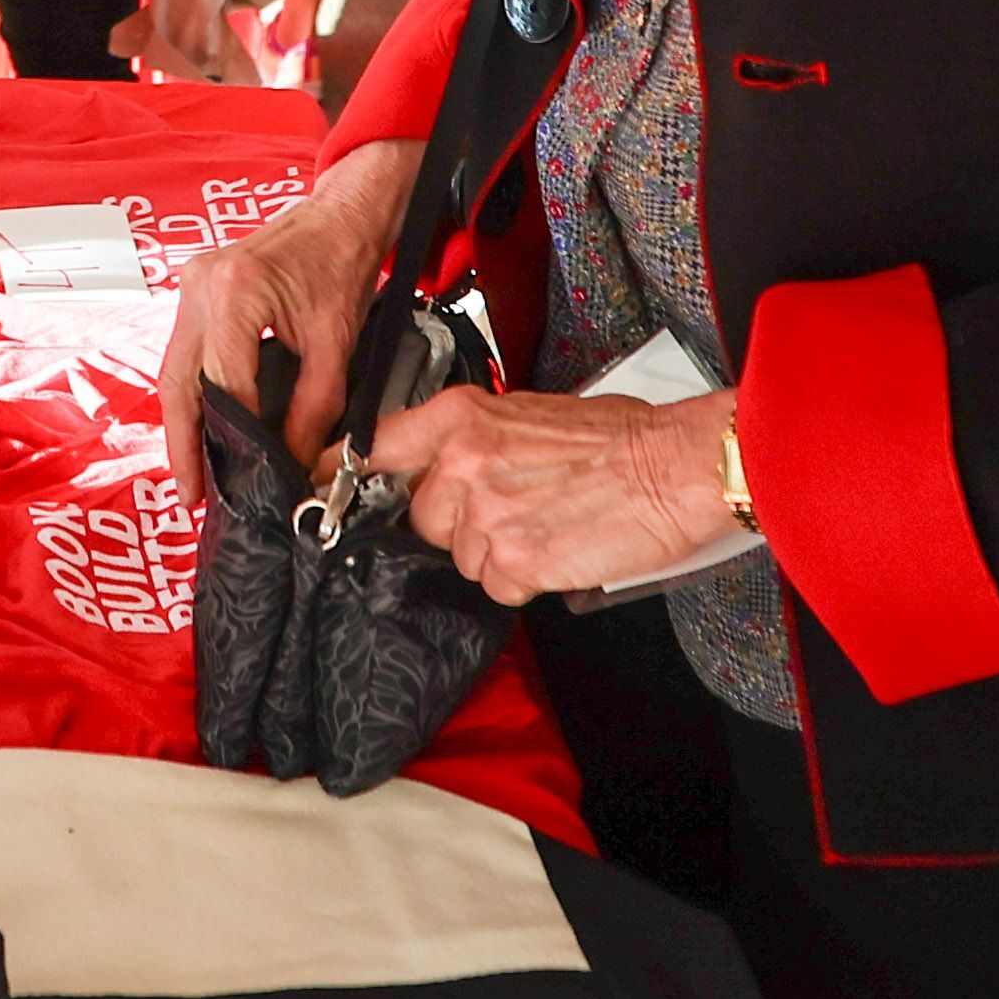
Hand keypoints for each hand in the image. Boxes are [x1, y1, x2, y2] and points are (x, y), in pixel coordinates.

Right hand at [153, 119, 423, 486]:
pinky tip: (200, 427)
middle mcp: (200, 286)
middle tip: (191, 493)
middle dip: (183, 443)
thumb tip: (294, 461)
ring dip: (182, 422)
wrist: (341, 216)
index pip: (224, 385)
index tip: (246, 478)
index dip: (235, 438)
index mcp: (235, 293)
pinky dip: (191, 393)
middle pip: (178, 382)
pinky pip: (184, 352)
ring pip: (173, 369)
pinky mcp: (194, 290)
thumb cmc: (342, 264)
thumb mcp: (335, 344)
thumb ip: (313, 409)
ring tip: (191, 472)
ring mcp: (191, 285)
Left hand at [367, 383, 740, 603]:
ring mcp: (486, 513)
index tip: (322, 488)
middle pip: (421, 517)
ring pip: (460, 556)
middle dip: (457, 525)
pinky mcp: (515, 560)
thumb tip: (435, 468)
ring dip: (496, 553)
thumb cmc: (618, 437)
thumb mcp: (526, 412)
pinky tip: (559, 549)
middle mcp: (463, 461)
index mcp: (462, 417)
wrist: (676, 466)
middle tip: (514, 507)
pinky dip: (525, 580)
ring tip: (548, 523)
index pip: (374, 448)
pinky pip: (497, 586)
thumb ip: (469, 439)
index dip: (344, 475)